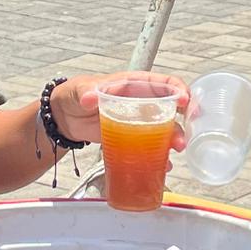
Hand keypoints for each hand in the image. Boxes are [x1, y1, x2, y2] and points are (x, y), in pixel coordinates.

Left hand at [56, 72, 190, 148]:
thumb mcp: (81, 90)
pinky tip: (162, 166)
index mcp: (135, 85)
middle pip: (171, 109)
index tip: (185, 101)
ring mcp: (139, 121)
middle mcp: (142, 103)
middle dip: (182, 122)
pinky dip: (159, 156)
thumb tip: (89, 98)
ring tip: (175, 151)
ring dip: (173, 140)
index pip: (164, 83)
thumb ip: (87, 92)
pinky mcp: (132, 138)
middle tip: (182, 137)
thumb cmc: (77, 95)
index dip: (178, 89)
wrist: (65, 117)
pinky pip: (151, 146)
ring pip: (164, 129)